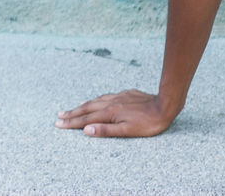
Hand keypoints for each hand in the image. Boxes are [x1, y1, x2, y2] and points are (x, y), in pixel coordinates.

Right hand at [55, 89, 175, 137]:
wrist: (165, 104)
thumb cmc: (148, 122)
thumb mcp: (127, 131)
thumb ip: (106, 130)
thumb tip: (86, 130)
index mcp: (110, 112)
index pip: (86, 119)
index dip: (72, 123)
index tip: (59, 124)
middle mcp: (112, 102)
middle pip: (88, 108)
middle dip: (72, 113)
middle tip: (59, 116)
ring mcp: (119, 96)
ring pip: (96, 101)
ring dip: (83, 105)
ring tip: (72, 109)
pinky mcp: (127, 93)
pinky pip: (106, 96)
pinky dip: (97, 99)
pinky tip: (96, 100)